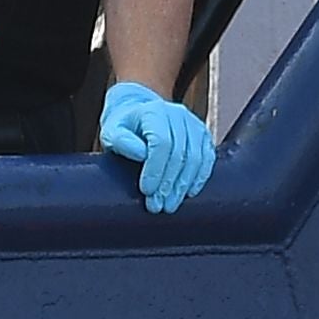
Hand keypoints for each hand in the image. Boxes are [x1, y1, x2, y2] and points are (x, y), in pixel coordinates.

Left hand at [97, 81, 215, 213]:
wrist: (139, 115)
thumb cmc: (123, 128)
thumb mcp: (112, 132)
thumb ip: (121, 141)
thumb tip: (142, 155)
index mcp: (154, 112)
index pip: (161, 143)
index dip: (155, 169)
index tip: (146, 191)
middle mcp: (177, 115)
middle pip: (180, 153)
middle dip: (168, 183)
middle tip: (158, 206)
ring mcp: (193, 124)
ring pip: (196, 157)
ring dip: (183, 185)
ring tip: (170, 205)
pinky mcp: (203, 135)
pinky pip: (207, 157)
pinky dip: (199, 177)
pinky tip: (189, 193)